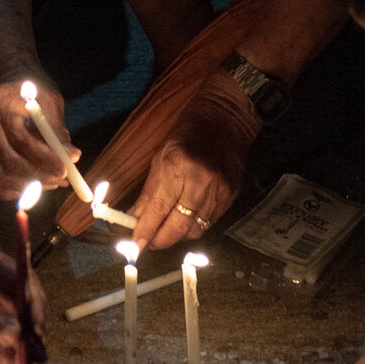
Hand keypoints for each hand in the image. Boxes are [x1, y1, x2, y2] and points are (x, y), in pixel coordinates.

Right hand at [0, 75, 73, 198]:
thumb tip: (72, 157)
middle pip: (10, 161)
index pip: (21, 138)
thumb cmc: (31, 90)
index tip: (65, 168)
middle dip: (40, 175)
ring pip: (0, 175)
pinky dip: (10, 190)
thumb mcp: (49, 101)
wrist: (6, 80)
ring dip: (28, 186)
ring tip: (52, 182)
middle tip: (62, 178)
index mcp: (3, 104)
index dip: (44, 157)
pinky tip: (29, 188)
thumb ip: (57, 130)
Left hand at [0, 239, 49, 363]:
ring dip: (20, 338)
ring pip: (14, 315)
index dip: (33, 301)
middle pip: (21, 297)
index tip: (37, 327)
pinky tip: (7, 360)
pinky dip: (7, 343)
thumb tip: (17, 333)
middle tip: (35, 352)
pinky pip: (2, 327)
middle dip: (29, 325)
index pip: (19, 276)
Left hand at [130, 69, 257, 248]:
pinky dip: (195, 225)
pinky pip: (210, 222)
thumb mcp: (160, 157)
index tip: (136, 244)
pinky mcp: (231, 196)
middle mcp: (200, 182)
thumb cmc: (188, 133)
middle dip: (160, 240)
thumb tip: (134, 218)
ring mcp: (219, 191)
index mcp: (177, 167)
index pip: (158, 210)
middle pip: (178, 227)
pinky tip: (185, 220)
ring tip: (166, 231)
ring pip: (195, 230)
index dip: (145, 231)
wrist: (224, 119)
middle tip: (149, 243)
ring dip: (177, 235)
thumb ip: (148, 192)